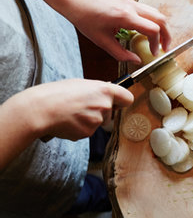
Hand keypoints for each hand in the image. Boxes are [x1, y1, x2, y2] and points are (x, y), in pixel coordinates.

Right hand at [0, 78, 133, 170]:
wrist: (40, 110)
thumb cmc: (56, 93)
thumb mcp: (79, 84)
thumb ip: (96, 90)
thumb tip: (107, 93)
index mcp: (104, 90)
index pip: (127, 98)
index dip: (122, 101)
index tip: (118, 103)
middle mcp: (105, 106)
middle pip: (111, 113)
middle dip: (100, 112)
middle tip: (81, 106)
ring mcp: (97, 121)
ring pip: (98, 122)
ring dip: (87, 120)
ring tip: (70, 112)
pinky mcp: (88, 133)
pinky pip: (87, 131)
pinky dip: (79, 128)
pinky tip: (67, 121)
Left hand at [65, 0, 171, 63]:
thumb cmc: (84, 16)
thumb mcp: (101, 40)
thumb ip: (120, 53)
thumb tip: (136, 61)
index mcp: (125, 16)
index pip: (153, 30)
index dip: (156, 44)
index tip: (153, 53)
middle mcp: (131, 6)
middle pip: (161, 19)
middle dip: (166, 35)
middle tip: (165, 48)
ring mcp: (130, 1)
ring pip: (156, 13)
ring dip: (161, 27)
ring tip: (159, 40)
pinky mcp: (128, 0)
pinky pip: (147, 10)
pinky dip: (152, 21)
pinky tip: (146, 31)